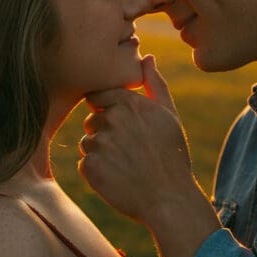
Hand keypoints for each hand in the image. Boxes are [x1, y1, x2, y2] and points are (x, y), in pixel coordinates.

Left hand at [79, 55, 198, 224]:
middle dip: (104, 133)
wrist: (169, 200)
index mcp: (129, 103)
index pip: (97, 97)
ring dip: (101, 153)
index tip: (122, 128)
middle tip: (129, 151)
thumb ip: (154, 83)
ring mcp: (100, 143)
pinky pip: (85, 164)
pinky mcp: (90, 167)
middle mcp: (112, 119)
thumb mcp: (168, 115)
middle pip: (91, 120)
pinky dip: (97, 172)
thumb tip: (146, 56)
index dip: (108, 112)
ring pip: (88, 142)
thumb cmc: (172, 156)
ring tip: (126, 166)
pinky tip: (118, 178)